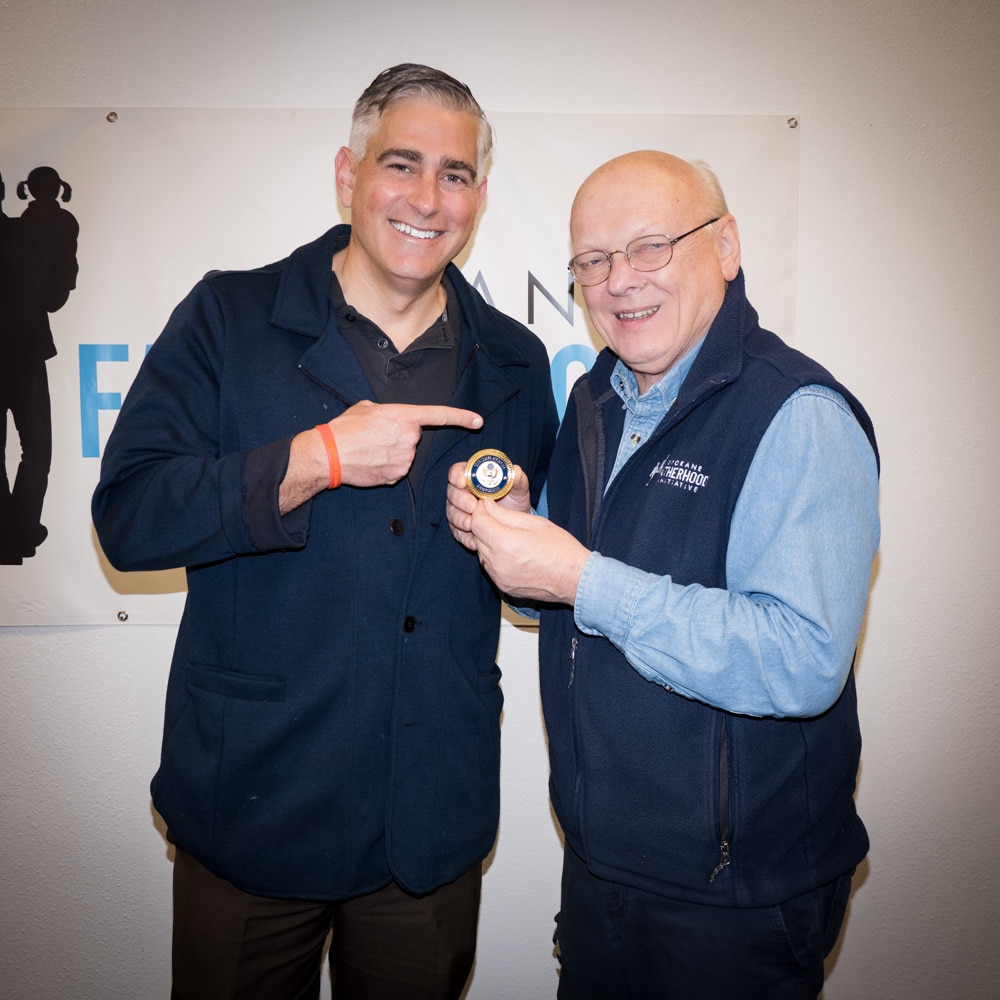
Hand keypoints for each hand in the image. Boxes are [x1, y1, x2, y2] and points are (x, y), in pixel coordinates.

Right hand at [280, 402, 482, 510]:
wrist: (329, 454)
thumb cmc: (344, 429)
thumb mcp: (366, 408)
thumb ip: (387, 412)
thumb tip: (389, 419)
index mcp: (403, 416)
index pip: (439, 415)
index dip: (461, 417)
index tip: (478, 421)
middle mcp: (409, 437)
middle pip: (413, 438)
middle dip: (399, 438)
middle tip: (376, 437)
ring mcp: (404, 459)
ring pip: (406, 456)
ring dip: (392, 453)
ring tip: (370, 450)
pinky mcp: (396, 476)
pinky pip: (397, 470)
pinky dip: (387, 467)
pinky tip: (371, 463)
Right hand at [446, 460, 530, 550]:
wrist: (515, 523)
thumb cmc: (514, 500)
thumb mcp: (519, 488)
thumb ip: (517, 477)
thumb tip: (515, 470)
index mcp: (472, 477)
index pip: (457, 472)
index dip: (457, 475)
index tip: (462, 483)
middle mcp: (462, 493)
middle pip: (452, 493)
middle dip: (460, 500)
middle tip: (472, 507)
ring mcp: (459, 510)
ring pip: (451, 513)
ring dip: (460, 519)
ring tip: (472, 525)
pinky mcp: (460, 528)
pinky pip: (457, 532)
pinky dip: (464, 536)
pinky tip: (474, 540)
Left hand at [463, 498, 589, 605]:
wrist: (574, 578)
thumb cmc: (560, 548)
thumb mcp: (534, 522)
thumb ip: (505, 514)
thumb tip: (486, 506)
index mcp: (505, 543)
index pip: (477, 522)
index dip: (480, 510)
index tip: (487, 505)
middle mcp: (498, 562)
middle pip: (477, 537)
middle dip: (484, 525)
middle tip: (498, 518)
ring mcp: (499, 576)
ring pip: (482, 552)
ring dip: (488, 542)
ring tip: (508, 536)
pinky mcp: (503, 586)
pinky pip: (490, 566)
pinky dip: (495, 557)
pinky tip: (511, 552)